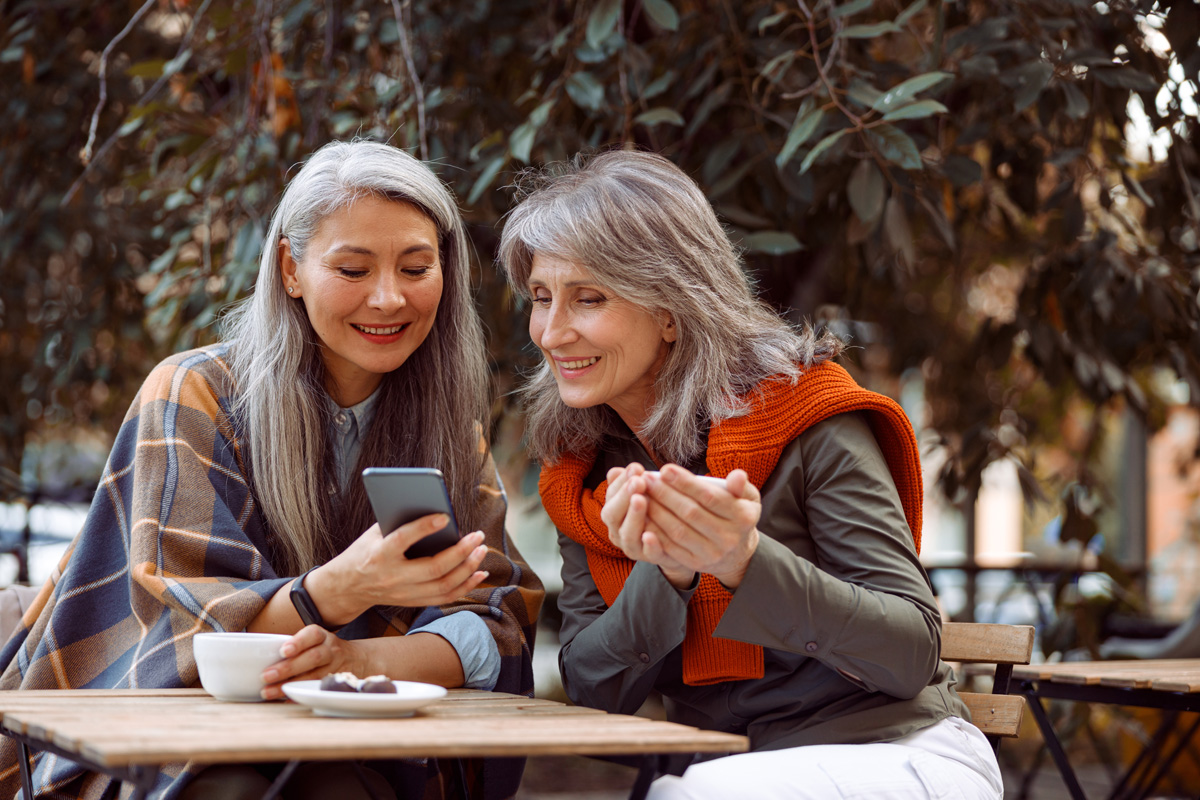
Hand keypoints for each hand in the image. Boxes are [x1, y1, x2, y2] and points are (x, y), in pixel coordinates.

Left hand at [260, 624, 364, 699]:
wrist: (356, 660)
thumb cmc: (322, 649)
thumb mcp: (314, 640)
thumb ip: (293, 645)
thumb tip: (254, 654)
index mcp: (322, 637)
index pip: (312, 635)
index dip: (298, 642)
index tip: (283, 651)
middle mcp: (330, 650)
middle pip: (312, 658)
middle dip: (288, 668)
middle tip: (265, 676)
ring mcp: (334, 668)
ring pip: (313, 676)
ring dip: (289, 685)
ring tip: (268, 692)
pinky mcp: (334, 683)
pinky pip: (316, 690)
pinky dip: (299, 695)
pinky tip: (284, 700)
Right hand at [306, 514, 489, 624]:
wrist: (347, 588)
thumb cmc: (364, 551)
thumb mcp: (373, 534)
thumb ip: (398, 522)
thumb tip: (431, 507)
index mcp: (379, 555)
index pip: (403, 540)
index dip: (424, 528)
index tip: (445, 516)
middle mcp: (392, 577)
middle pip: (433, 569)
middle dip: (460, 552)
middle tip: (478, 536)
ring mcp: (404, 593)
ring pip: (443, 585)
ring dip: (468, 568)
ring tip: (482, 550)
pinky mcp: (413, 602)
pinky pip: (445, 597)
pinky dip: (466, 586)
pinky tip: (479, 572)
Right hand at [599, 463, 695, 588]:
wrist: (677, 542)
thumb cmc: (657, 511)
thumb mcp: (645, 494)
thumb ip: (631, 483)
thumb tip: (615, 471)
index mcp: (615, 513)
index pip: (610, 496)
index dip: (621, 482)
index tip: (636, 468)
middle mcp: (618, 531)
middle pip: (612, 515)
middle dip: (624, 496)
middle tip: (637, 481)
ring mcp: (634, 547)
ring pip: (627, 535)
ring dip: (633, 516)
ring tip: (641, 500)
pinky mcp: (653, 559)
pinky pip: (649, 554)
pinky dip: (649, 545)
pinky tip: (650, 535)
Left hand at [641, 466, 761, 589]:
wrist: (737, 553)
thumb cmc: (737, 515)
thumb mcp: (747, 499)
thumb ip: (741, 486)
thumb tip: (737, 476)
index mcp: (743, 518)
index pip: (710, 497)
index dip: (685, 483)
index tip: (665, 469)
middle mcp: (729, 538)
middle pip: (690, 513)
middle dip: (665, 494)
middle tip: (647, 479)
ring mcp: (712, 554)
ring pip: (678, 531)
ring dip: (656, 511)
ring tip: (641, 494)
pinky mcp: (696, 564)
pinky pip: (671, 548)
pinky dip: (655, 532)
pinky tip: (643, 517)